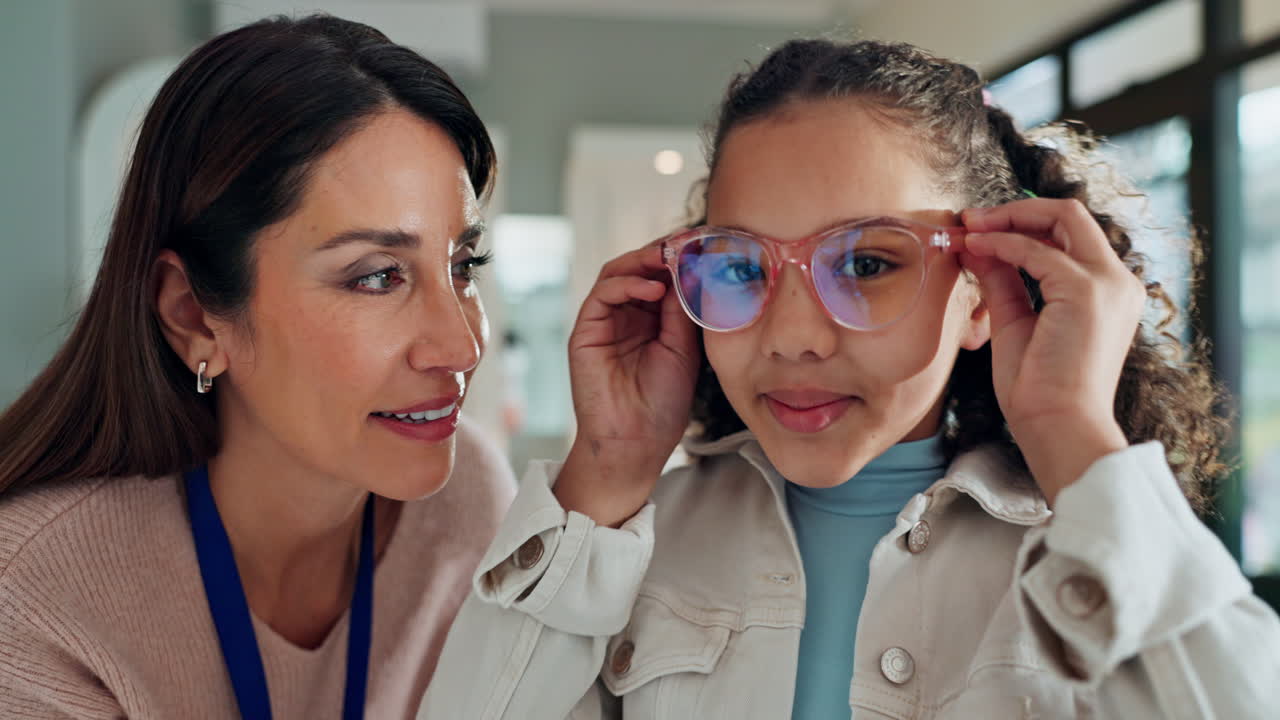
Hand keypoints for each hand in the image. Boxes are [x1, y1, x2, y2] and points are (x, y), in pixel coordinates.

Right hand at [557, 243, 698, 525]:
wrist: (637, 443)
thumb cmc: (663, 404)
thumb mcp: (684, 349)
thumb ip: (683, 310)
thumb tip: (689, 267)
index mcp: (652, 321)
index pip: (662, 277)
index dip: (680, 260)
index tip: (705, 245)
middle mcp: (626, 316)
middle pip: (639, 268)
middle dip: (663, 253)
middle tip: (687, 242)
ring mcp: (604, 322)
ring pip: (618, 272)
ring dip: (644, 260)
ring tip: (670, 258)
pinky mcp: (586, 331)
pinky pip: (602, 294)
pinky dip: (627, 283)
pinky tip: (653, 288)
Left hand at [959, 198, 1142, 504]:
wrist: (1057, 426)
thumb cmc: (1038, 389)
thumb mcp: (1016, 322)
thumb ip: (1004, 281)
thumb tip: (978, 246)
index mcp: (1108, 291)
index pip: (1070, 234)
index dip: (1023, 223)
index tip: (979, 228)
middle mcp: (1117, 281)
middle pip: (1071, 215)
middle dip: (1016, 210)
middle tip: (972, 219)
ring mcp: (1107, 283)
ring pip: (1062, 217)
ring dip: (1007, 218)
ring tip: (968, 228)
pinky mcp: (1086, 290)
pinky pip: (1036, 250)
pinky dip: (1002, 243)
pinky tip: (975, 249)